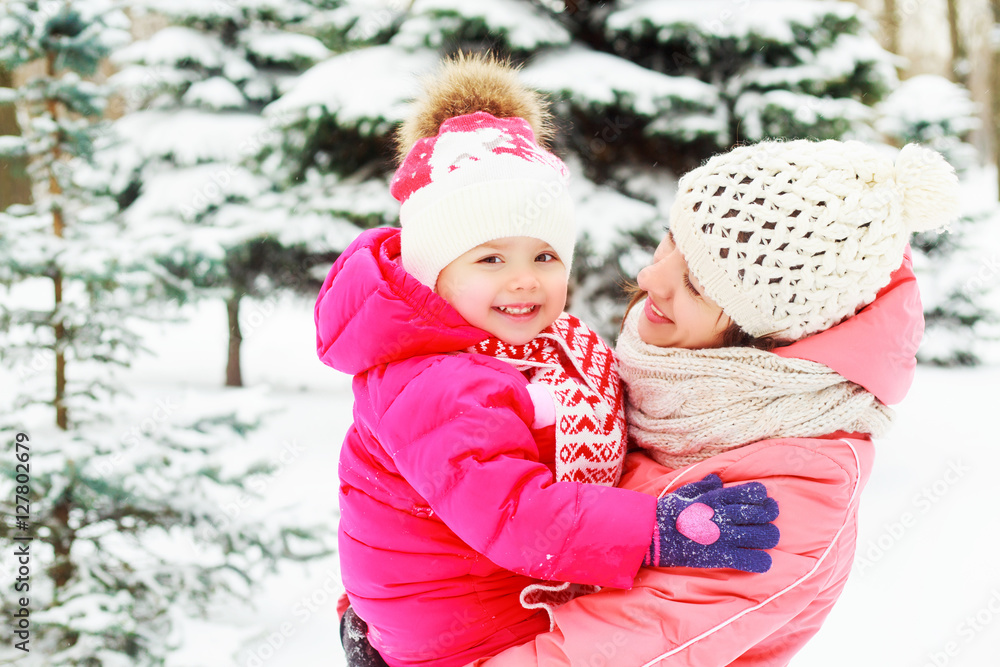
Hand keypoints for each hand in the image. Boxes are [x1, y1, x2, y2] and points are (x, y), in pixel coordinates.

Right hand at [644, 474, 778, 572]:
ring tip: (764, 539)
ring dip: (769, 537)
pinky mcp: (721, 557)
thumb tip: (717, 478)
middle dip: (771, 515)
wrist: (651, 535)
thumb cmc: (666, 512)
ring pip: (765, 536)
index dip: (762, 497)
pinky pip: (753, 561)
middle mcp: (724, 515)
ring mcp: (724, 537)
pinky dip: (762, 561)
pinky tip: (758, 560)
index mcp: (717, 497)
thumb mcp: (684, 492)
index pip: (754, 492)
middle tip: (768, 519)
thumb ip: (704, 486)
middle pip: (764, 513)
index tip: (760, 501)